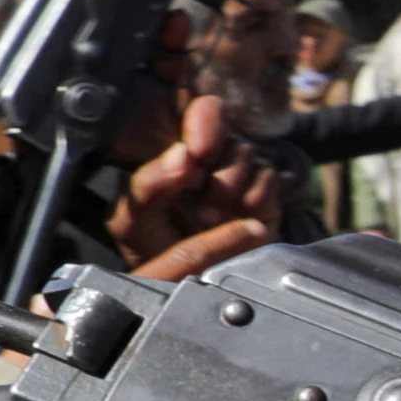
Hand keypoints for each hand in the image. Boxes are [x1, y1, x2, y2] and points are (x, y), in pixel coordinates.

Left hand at [111, 96, 276, 285]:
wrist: (194, 287)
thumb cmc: (155, 254)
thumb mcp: (133, 222)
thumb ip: (148, 185)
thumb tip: (183, 154)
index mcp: (168, 154)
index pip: (193, 113)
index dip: (202, 122)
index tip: (196, 153)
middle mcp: (203, 156)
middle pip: (221, 128)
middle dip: (214, 164)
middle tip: (208, 200)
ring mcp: (234, 172)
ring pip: (243, 152)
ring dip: (229, 188)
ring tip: (212, 217)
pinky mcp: (262, 192)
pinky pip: (267, 178)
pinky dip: (255, 200)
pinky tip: (241, 217)